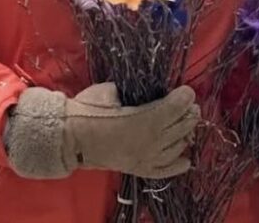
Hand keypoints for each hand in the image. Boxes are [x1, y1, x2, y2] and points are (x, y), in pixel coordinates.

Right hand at [5, 83, 199, 179]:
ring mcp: (146, 158)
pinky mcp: (139, 169)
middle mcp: (151, 142)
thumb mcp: (111, 91)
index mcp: (145, 120)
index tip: (187, 90)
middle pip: (182, 125)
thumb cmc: (89, 109)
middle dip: (188, 112)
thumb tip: (147, 87)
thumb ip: (133, 90)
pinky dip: (178, 164)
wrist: (70, 137)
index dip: (185, 96)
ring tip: (184, 123)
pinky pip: (165, 170)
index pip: (177, 107)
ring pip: (178, 146)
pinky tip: (185, 157)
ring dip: (185, 132)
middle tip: (188, 104)